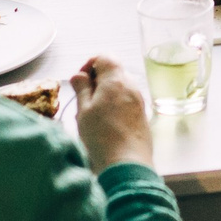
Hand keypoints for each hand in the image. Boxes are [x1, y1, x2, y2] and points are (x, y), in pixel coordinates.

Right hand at [69, 55, 154, 173]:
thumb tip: (79, 76)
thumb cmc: (102, 137)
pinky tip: (105, 125)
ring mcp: (139, 101)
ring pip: (119, 88)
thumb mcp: (83, 110)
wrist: (127, 164)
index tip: (80, 81)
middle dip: (96, 81)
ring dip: (105, 94)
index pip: (104, 57)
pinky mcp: (142, 115)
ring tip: (91, 115)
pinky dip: (114, 105)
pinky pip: (126, 102)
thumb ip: (81, 89)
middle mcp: (131, 86)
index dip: (89, 65)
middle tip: (83, 100)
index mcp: (116, 80)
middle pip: (113, 72)